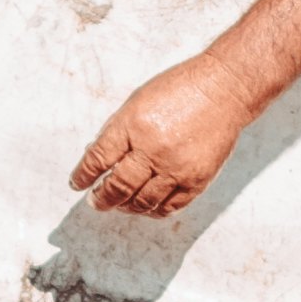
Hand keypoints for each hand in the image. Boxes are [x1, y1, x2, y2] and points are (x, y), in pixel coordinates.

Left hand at [67, 57, 256, 222]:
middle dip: (101, 198)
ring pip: (142, 202)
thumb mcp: (138, 101)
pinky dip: (152, 210)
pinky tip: (145, 206)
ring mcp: (176, 167)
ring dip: (125, 207)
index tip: (77, 183)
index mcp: (133, 125)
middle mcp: (153, 149)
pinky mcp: (197, 180)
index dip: (83, 175)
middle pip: (118, 186)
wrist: (223, 91)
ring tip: (119, 204)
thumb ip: (117, 130)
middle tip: (95, 201)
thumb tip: (97, 158)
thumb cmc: (179, 91)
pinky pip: (169, 207)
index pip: (98, 158)